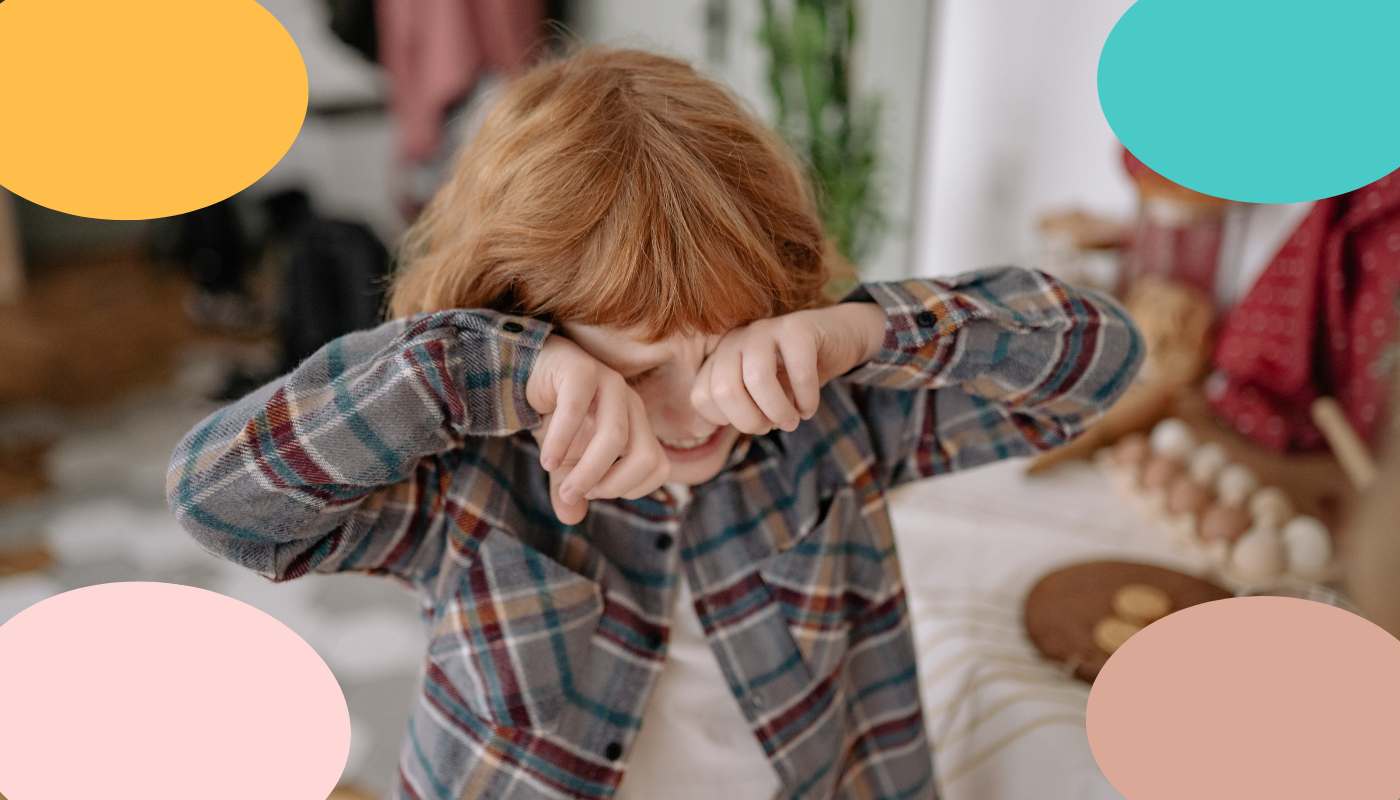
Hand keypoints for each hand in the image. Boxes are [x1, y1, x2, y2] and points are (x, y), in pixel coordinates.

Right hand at [525, 335, 669, 523]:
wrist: (525, 374)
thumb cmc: (554, 417)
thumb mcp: (563, 461)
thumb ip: (570, 488)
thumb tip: (571, 518)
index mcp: (638, 425)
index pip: (658, 468)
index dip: (628, 489)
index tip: (593, 493)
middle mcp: (631, 404)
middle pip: (646, 456)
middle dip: (612, 485)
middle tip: (577, 493)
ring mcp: (610, 383)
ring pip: (614, 436)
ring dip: (588, 470)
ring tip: (562, 484)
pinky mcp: (581, 369)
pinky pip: (577, 409)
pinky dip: (562, 440)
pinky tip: (547, 460)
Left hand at [690, 303, 885, 433]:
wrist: (835, 340)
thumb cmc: (791, 375)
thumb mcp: (758, 396)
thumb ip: (730, 409)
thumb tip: (698, 432)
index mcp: (719, 358)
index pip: (702, 397)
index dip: (729, 421)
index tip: (755, 422)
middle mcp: (735, 340)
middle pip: (724, 389)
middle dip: (750, 420)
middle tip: (773, 426)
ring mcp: (765, 329)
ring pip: (756, 378)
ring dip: (778, 411)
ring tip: (793, 421)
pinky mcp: (797, 327)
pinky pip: (798, 370)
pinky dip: (806, 399)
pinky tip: (810, 408)